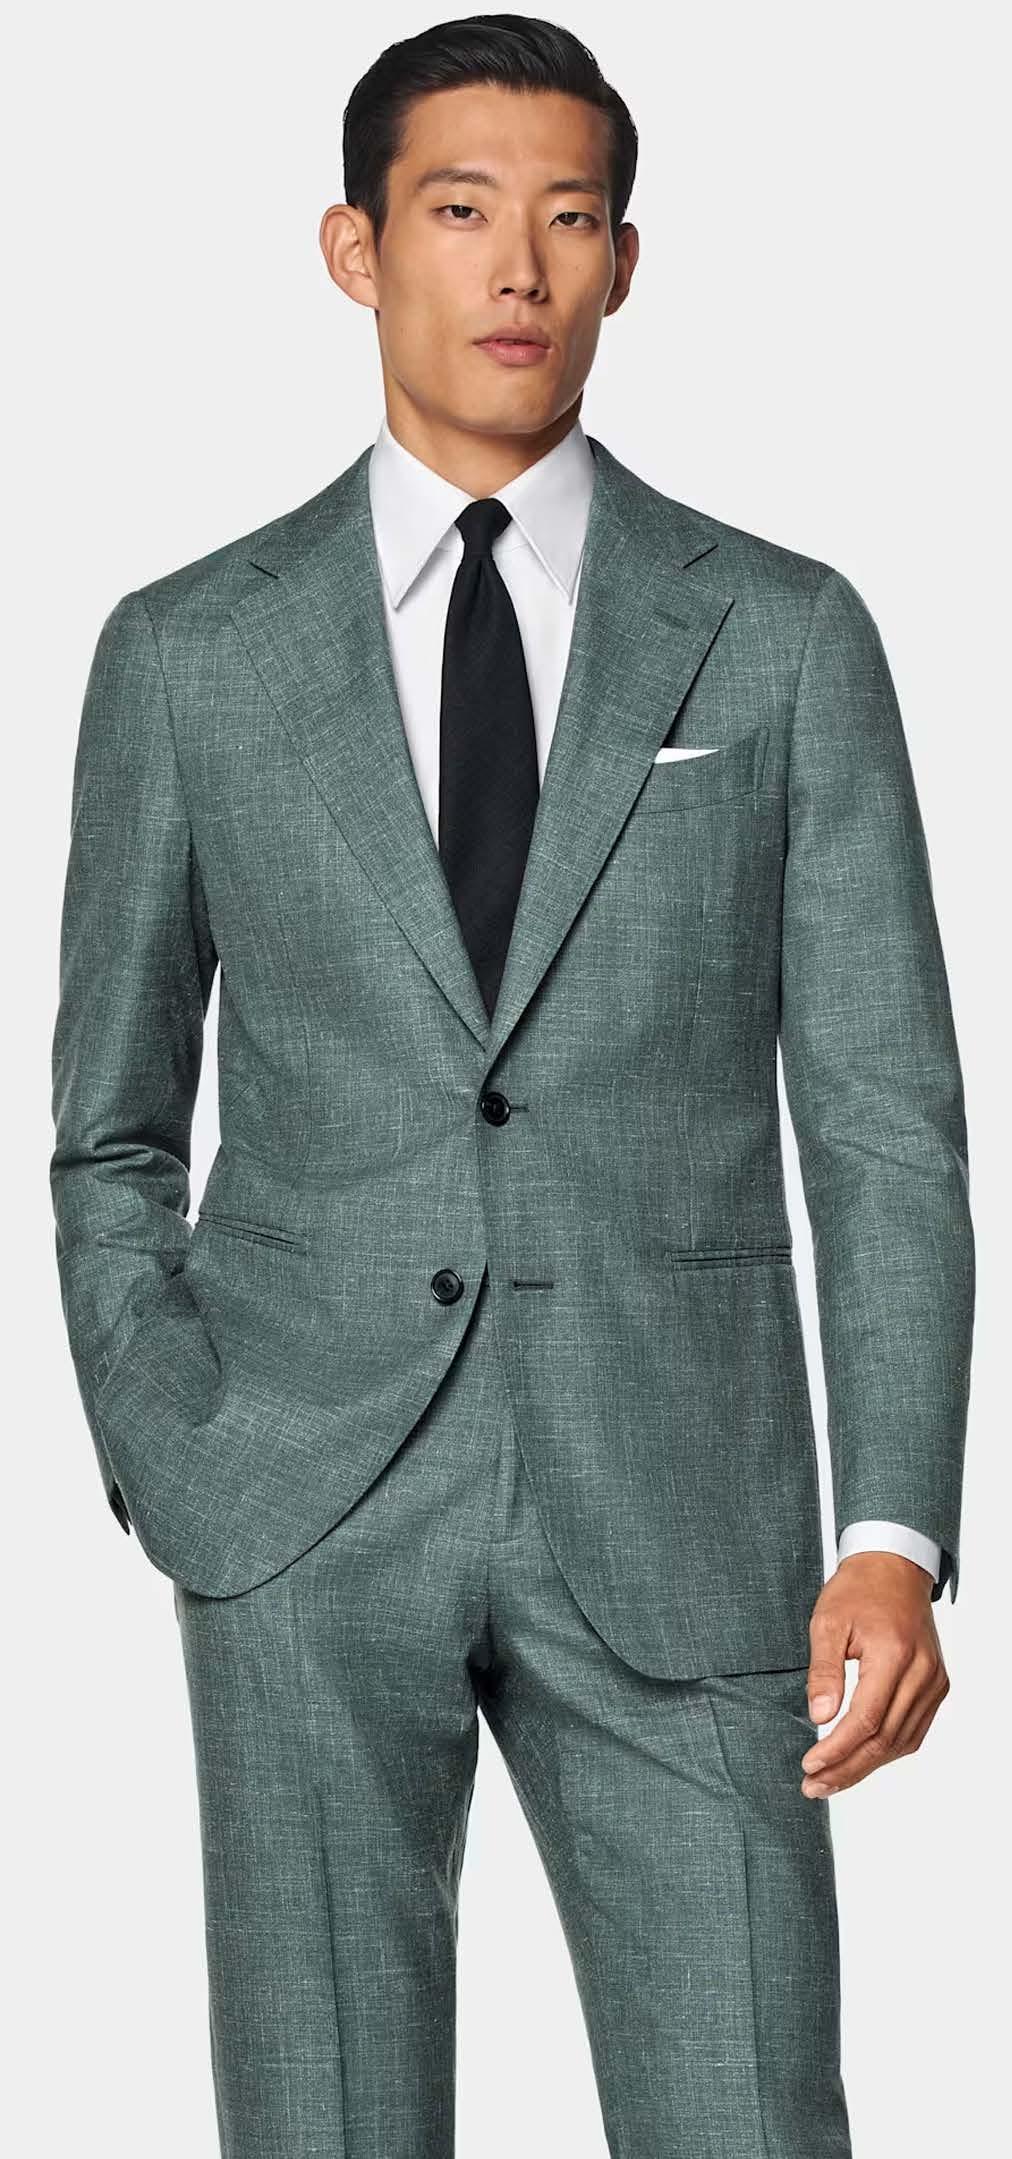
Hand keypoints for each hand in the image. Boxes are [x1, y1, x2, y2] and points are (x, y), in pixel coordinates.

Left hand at [800, 1552, 948, 1796]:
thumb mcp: (827, 1622)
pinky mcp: (937, 1686)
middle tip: (814, 1787)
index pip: (866, 1720)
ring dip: (865, 1766)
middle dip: (847, 1769)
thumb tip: (818, 1716)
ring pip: (901, 1742)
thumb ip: (824, 1670)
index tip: (809, 1766)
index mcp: (894, 1653)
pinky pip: (913, 1730)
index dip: (836, 1749)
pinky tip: (860, 1759)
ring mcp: (934, 1681)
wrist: (894, 1568)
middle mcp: (922, 1673)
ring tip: (831, 1781)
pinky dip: (887, 1750)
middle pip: (884, 1739)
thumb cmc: (858, 1591)